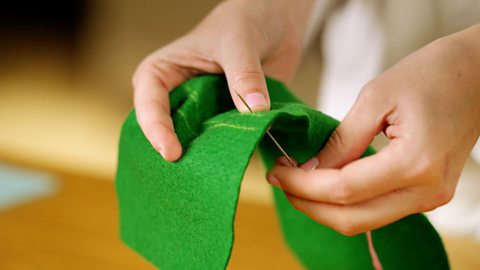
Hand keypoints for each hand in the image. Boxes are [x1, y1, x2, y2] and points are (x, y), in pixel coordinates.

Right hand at [132, 0, 312, 160]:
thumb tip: (255, 109)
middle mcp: (177, 96)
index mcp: (162, 73)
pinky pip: (225, 141)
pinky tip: (238, 164)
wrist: (273, 22)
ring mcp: (202, 110)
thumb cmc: (244, 21)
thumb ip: (245, 74)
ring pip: (197, 141)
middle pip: (168, 130)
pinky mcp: (226, 120)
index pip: (150, 105)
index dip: (157, 130)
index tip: (172, 152)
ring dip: (207, 156)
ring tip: (213, 176)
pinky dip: (231, 152)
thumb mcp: (240, 41)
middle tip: (189, 175)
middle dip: (178, 151)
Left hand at [267, 24, 479, 235]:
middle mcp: (426, 191)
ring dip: (324, 207)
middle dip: (308, 204)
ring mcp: (430, 197)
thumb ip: (342, 141)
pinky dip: (347, 203)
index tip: (277, 171)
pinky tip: (324, 184)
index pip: (343, 190)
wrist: (478, 73)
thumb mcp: (375, 98)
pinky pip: (378, 209)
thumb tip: (310, 169)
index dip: (303, 185)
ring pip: (364, 221)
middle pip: (352, 219)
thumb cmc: (432, 74)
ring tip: (296, 182)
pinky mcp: (427, 193)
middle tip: (280, 181)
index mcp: (414, 163)